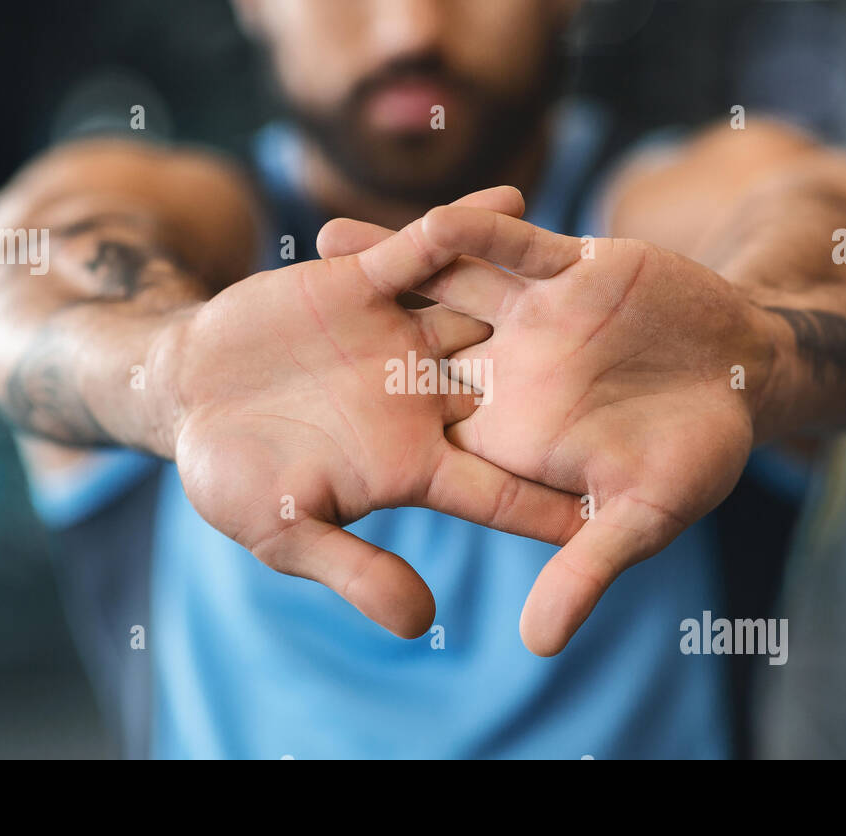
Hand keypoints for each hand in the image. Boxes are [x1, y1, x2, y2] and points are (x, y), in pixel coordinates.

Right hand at [158, 189, 584, 639]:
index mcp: (414, 465)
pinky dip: (462, 227)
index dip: (558, 501)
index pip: (503, 487)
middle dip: (584, 393)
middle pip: (519, 396)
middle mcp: (422, 400)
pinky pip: (424, 253)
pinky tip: (515, 200)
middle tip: (662, 388)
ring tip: (617, 272)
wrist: (183, 396)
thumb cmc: (231, 477)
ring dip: (543, 295)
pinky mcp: (364, 286)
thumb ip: (354, 571)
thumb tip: (424, 624)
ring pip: (486, 314)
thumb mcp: (287, 533)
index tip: (622, 513)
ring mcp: (399, 340)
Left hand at [319, 201, 781, 654]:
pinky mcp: (567, 267)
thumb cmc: (700, 453)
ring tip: (318, 245)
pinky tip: (430, 213)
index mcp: (512, 434)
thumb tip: (538, 645)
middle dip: (346, 339)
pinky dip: (475, 228)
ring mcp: (533, 317)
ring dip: (387, 264)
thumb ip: (587, 569)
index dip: (363, 440)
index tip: (297, 439)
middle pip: (411, 353)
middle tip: (268, 328)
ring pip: (444, 287)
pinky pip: (510, 245)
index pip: (428, 439)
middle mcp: (508, 372)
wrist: (748, 373)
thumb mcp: (643, 516)